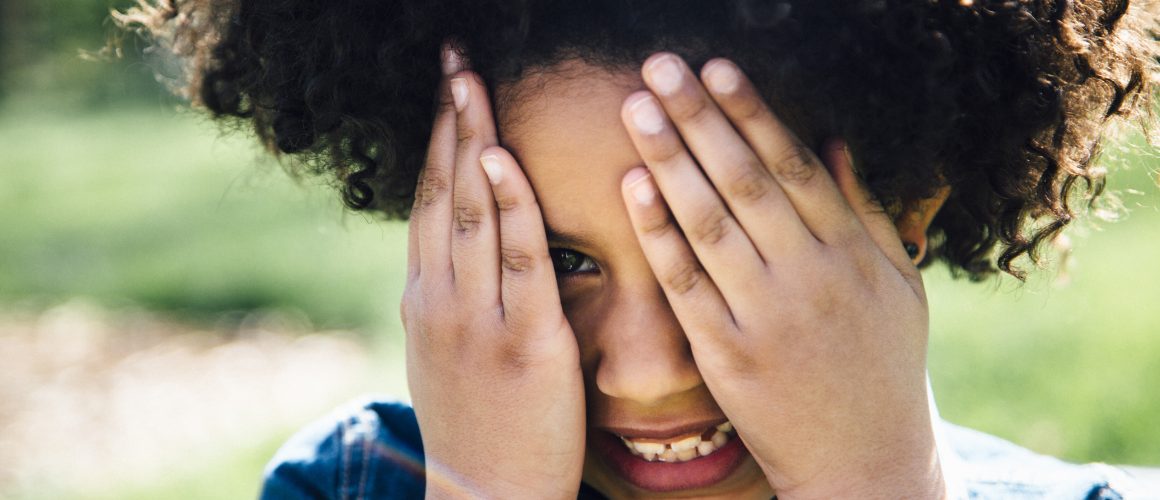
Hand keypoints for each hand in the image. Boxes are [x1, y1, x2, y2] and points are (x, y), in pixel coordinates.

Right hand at [402, 48, 584, 498]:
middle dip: (448, 121)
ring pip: (469, 215)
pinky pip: (517, 262)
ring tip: (470, 83)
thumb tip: (447, 253)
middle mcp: (440, 299)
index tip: (445, 90)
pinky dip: (509, 208)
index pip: (426, 201)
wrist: (484, 495)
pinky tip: (504, 161)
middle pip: (440, 192)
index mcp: (425, 297)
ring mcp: (476, 320)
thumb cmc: (477, 421)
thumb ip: (448, 296)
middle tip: (454, 59)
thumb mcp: (444, 352)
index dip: (435, 141)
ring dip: (471, 143)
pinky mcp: (524, 343)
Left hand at [618, 53, 943, 498]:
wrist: (866, 464)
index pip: (794, 167)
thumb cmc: (884, 370)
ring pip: (710, 224)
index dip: (752, 112)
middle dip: (699, 119)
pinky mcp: (727, 356)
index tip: (717, 68)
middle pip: (745, 182)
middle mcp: (810, 277)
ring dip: (669, 161)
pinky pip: (685, 285)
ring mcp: (766, 317)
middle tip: (660, 67)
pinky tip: (632, 188)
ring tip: (637, 109)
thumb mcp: (899, 288)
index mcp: (854, 255)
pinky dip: (658, 235)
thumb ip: (867, 213)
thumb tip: (834, 140)